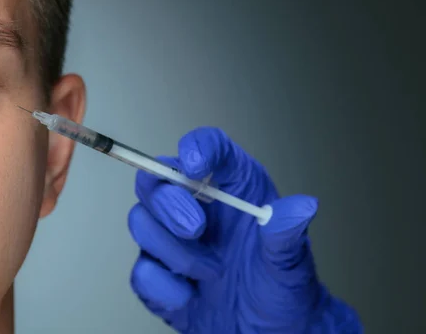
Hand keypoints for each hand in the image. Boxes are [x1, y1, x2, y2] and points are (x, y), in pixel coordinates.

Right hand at [128, 127, 361, 332]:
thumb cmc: (281, 288)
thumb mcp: (290, 262)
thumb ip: (287, 234)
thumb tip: (303, 207)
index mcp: (231, 187)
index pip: (208, 146)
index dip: (196, 148)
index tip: (196, 166)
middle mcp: (195, 205)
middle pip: (156, 178)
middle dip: (170, 205)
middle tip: (197, 231)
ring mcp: (171, 239)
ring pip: (140, 221)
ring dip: (174, 253)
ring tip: (211, 274)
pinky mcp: (157, 272)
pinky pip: (141, 271)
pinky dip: (165, 288)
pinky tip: (191, 298)